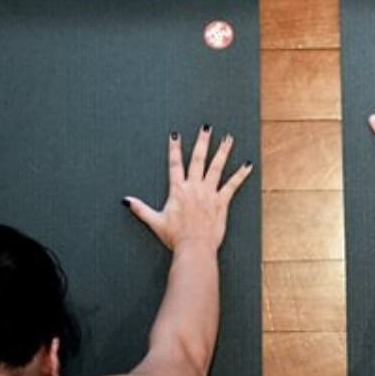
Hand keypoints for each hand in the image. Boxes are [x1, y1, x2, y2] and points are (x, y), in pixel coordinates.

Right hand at [125, 127, 252, 251]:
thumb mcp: (155, 222)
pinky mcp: (221, 202)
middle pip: (198, 159)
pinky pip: (233, 185)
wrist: (194, 247)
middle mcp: (194, 187)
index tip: (175, 135)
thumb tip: (126, 201)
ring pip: (216, 167)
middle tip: (206, 127)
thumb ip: (141, 209)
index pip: (175, 164)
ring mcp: (209, 193)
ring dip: (222, 151)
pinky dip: (241, 175)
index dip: (174, 149)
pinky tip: (248, 165)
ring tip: (228, 138)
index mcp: (178, 190)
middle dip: (202, 142)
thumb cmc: (175, 237)